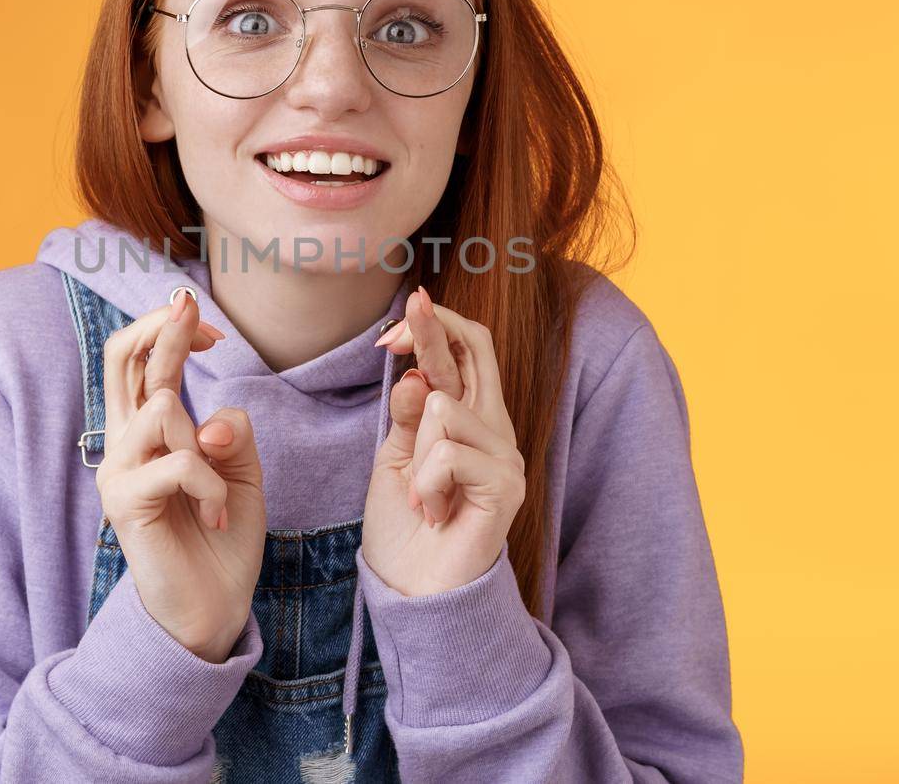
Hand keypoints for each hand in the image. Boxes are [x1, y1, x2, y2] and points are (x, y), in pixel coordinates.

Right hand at [94, 287, 266, 660]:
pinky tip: (216, 515)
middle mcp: (125, 442)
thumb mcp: (241, 471)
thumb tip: (212, 419)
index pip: (140, 358)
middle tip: (191, 306)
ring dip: (207, 443)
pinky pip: (179, 462)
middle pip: (122, 358)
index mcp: (148, 429)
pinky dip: (211, 484)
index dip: (169, 328)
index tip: (212, 329)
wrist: (212, 607)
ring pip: (161, 407)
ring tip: (218, 488)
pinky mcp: (125, 503)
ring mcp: (119, 470)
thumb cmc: (222, 536)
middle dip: (161, 325)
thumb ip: (232, 432)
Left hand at [362, 285, 525, 596]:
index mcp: (469, 417)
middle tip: (408, 306)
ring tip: (424, 498)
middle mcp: (495, 428)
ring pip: (444, 410)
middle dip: (433, 329)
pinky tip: (435, 512)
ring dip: (416, 456)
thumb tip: (414, 376)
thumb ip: (407, 417)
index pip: (467, 352)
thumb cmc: (406, 527)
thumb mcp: (395, 460)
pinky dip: (425, 484)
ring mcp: (506, 456)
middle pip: (474, 353)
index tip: (392, 331)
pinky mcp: (507, 486)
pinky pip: (448, 454)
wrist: (414, 592)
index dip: (435, 329)